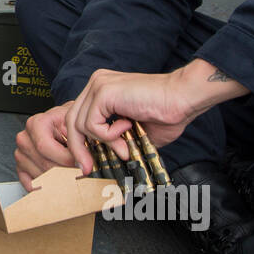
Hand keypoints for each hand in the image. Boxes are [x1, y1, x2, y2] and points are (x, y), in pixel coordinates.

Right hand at [15, 100, 89, 190]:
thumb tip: (84, 165)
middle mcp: (24, 139)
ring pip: (41, 177)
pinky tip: (58, 181)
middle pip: (45, 164)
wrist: (62, 127)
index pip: (45, 147)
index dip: (66, 159)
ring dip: (60, 180)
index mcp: (36, 124)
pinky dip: (47, 187)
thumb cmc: (68, 126)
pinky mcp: (21, 168)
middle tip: (81, 172)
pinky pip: (32, 185)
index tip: (83, 166)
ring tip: (72, 173)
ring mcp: (21, 155)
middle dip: (67, 172)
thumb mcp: (76, 127)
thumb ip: (78, 145)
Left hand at [66, 68, 196, 151]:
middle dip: (78, 149)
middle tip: (88, 168)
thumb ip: (114, 144)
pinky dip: (108, 135)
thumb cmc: (165, 114)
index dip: (80, 143)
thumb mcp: (133, 135)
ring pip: (78, 124)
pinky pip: (91, 124)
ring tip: (124, 147)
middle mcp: (96, 84)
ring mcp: (98, 85)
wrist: (183, 98)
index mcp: (101, 91)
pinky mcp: (103, 91)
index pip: (78, 119)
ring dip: (102, 143)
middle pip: (70, 121)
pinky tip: (127, 128)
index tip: (87, 164)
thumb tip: (102, 162)